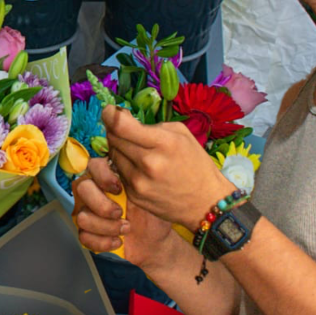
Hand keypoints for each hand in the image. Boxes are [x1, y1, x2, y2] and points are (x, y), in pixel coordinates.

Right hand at [72, 157, 179, 268]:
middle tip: (120, 213)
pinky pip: (84, 236)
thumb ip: (135, 179)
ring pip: (82, 217)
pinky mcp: (87, 232)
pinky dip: (103, 241)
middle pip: (82, 189)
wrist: (153, 243)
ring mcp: (88, 212)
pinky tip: (117, 241)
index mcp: (110, 178)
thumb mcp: (149, 195)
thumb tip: (129, 166)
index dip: (102, 176)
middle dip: (103, 205)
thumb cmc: (151, 217)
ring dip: (106, 227)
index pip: (94, 165)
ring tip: (125, 229)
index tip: (118, 189)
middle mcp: (95, 192)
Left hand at [102, 105, 235, 230]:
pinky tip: (138, 166)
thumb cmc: (196, 164)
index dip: (109, 115)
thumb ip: (152, 125)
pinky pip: (118, 172)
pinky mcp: (133, 195)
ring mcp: (138, 182)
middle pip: (113, 138)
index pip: (121, 126)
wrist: (206, 203)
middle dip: (115, 130)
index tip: (109, 111)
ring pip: (113, 155)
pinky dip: (124, 166)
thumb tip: (123, 120)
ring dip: (118, 148)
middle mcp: (148, 163)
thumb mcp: (182, 134)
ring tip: (135, 149)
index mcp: (163, 143)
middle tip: (124, 129)